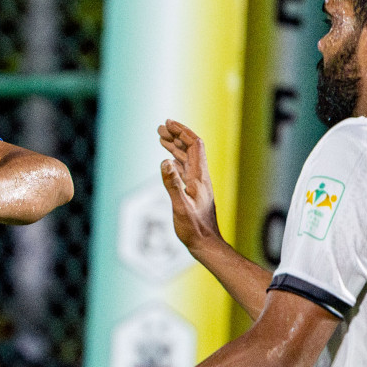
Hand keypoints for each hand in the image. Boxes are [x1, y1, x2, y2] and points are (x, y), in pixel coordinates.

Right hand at [157, 119, 222, 254]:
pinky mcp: (193, 191)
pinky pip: (184, 169)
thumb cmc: (193, 228)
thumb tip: (164, 161)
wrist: (206, 243)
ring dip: (174, 146)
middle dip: (176, 135)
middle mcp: (200, 177)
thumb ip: (172, 184)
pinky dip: (175, 159)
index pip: (193, 145)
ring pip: (186, 158)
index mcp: (199, 177)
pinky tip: (168, 160)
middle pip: (190, 148)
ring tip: (160, 137)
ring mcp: (197, 184)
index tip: (168, 123)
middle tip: (160, 128)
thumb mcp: (180, 206)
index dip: (182, 131)